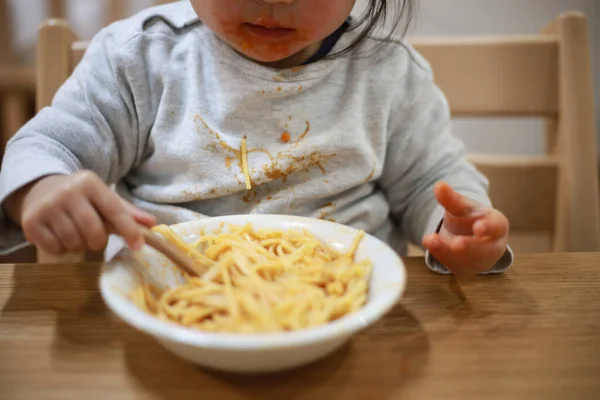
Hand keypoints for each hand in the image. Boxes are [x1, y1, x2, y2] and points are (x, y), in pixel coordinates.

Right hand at [5, 171, 155, 254]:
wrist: (39, 188)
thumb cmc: (81, 198)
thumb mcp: (104, 198)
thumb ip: (127, 212)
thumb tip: (152, 223)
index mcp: (90, 183)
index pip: (115, 211)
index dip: (129, 231)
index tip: (138, 246)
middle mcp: (68, 192)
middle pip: (94, 233)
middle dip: (98, 241)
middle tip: (94, 237)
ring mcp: (47, 206)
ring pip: (74, 242)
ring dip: (78, 245)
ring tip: (74, 232)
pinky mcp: (31, 221)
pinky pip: (55, 248)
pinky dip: (60, 248)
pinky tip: (58, 235)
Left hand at [422, 182, 508, 274]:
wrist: (465, 235)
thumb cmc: (469, 218)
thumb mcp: (461, 206)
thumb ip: (451, 199)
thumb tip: (439, 186)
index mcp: (497, 225)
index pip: (496, 227)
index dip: (488, 227)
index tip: (478, 228)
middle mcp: (492, 246)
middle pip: (484, 250)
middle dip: (470, 247)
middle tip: (457, 243)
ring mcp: (480, 261)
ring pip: (466, 260)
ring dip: (448, 252)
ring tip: (431, 240)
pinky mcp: (465, 269)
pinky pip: (453, 265)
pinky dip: (441, 255)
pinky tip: (430, 243)